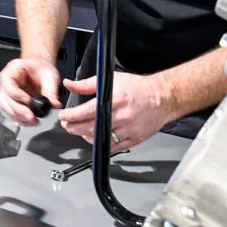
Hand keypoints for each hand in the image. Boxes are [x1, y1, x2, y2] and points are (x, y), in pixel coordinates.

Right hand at [0, 56, 60, 124]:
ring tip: (33, 121)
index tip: (29, 101)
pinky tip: (30, 121)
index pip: (8, 84)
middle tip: (32, 117)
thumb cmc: (40, 68)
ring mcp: (6, 92)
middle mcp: (6, 82)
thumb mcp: (49, 75)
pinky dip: (20, 119)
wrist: (39, 69)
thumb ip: (51, 90)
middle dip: (19, 111)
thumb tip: (53, 104)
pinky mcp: (10, 102)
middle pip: (6, 99)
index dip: (17, 95)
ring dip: (19, 117)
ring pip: (6, 108)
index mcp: (12, 70)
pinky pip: (11, 113)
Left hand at [58, 71, 174, 150]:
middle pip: (90, 127)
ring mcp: (128, 129)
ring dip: (84, 135)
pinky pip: (112, 146)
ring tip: (79, 129)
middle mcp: (121, 116)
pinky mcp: (133, 139)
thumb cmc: (138, 88)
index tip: (64, 116)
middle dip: (73, 127)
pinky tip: (94, 137)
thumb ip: (87, 84)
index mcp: (115, 100)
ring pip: (100, 138)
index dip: (72, 115)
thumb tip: (69, 84)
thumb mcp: (111, 80)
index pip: (87, 111)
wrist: (162, 98)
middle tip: (67, 124)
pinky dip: (100, 143)